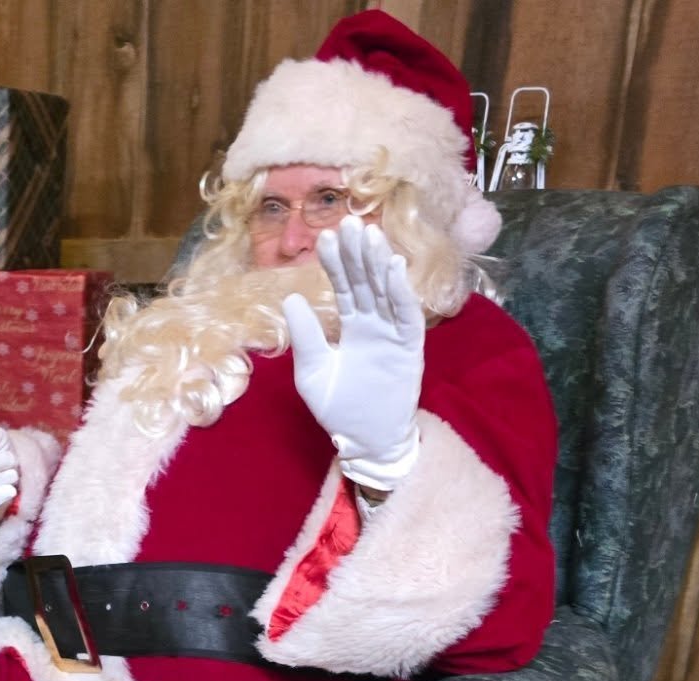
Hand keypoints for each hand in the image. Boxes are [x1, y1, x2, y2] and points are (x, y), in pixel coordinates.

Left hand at [282, 216, 424, 489]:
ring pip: (385, 290)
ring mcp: (393, 333)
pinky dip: (400, 291)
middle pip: (365, 281)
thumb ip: (305, 337)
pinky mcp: (408, 347)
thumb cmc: (338, 409)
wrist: (365, 440)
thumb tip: (289, 299)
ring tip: (368, 235)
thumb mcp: (313, 372)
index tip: (324, 237)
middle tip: (347, 222)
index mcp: (352, 327)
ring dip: (377, 263)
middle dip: (356, 253)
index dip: (335, 263)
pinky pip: (406, 314)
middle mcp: (374, 324)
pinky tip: (392, 267)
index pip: (343, 287)